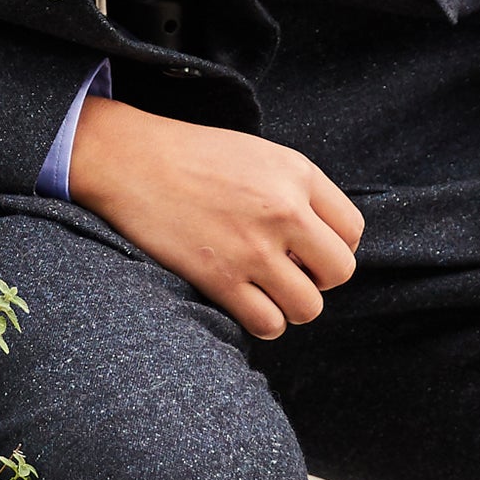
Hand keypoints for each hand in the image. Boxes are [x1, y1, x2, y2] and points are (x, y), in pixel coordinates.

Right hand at [69, 96, 362, 338]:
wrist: (127, 159)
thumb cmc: (193, 158)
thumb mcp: (258, 155)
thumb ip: (299, 192)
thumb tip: (329, 243)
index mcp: (297, 173)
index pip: (352, 231)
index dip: (334, 246)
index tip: (307, 248)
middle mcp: (283, 209)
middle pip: (340, 272)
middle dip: (319, 279)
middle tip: (288, 270)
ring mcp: (253, 247)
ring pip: (308, 307)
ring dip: (291, 306)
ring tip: (266, 288)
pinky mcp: (221, 278)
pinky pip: (268, 324)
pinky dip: (262, 322)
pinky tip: (245, 302)